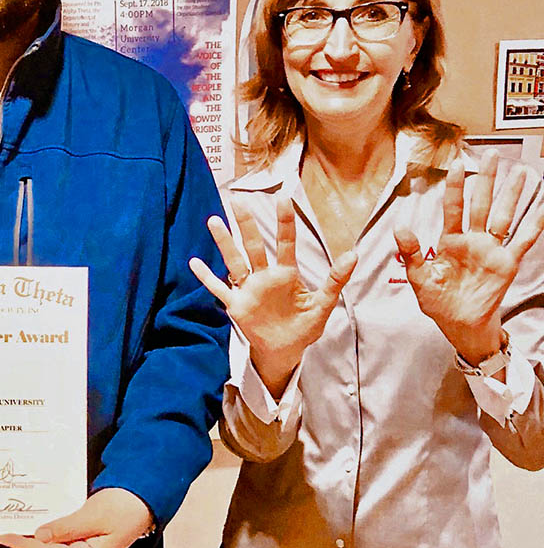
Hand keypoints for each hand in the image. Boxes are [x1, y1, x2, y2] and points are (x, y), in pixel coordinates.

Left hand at [0, 488, 152, 547]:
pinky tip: (34, 529)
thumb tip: (40, 537)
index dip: (26, 546)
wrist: (141, 500)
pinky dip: (46, 536)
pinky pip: (60, 543)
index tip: (7, 538)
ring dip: (34, 541)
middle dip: (27, 545)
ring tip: (14, 532)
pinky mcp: (83, 546)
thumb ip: (66, 528)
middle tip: (5, 534)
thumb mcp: (93, 514)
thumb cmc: (124, 507)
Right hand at [189, 198, 355, 394]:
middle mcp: (264, 277)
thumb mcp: (323, 304)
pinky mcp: (237, 305)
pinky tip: (194, 263)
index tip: (284, 197)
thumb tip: (353, 254)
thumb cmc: (304, 326)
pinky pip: (219, 288)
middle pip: (253, 245)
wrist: (286, 351)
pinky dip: (207, 277)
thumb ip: (335, 280)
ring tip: (213, 221)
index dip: (285, 221)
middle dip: (246, 224)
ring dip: (224, 243)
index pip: (285, 242)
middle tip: (236, 200)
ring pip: (234, 261)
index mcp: (286, 274)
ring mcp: (248, 289)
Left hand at [394, 151, 543, 364]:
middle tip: (493, 155)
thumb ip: (410, 252)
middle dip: (487, 179)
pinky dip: (534, 225)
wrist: (458, 324)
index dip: (456, 186)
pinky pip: (523, 241)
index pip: (453, 207)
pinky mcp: (507, 263)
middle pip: (481, 203)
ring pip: (504, 216)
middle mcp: (472, 241)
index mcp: (449, 241)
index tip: (457, 164)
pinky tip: (542, 208)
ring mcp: (491, 250)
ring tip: (521, 173)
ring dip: (512, 195)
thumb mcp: (419, 277)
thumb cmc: (438, 302)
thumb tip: (401, 228)